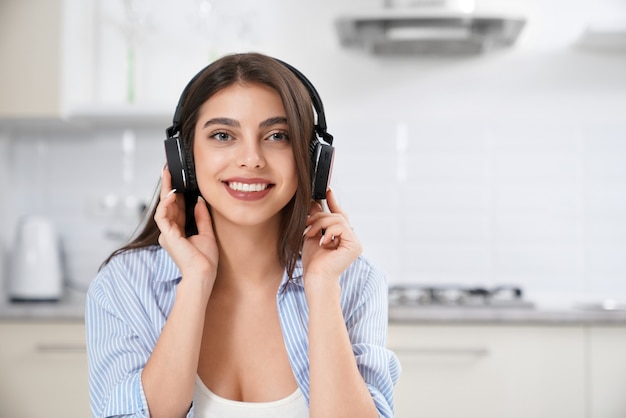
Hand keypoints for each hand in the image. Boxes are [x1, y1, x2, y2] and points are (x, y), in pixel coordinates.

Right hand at [154, 166, 218, 282]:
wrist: (203, 274)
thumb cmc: (205, 260)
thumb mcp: (207, 233)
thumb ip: (202, 217)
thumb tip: (200, 200)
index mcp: (178, 232)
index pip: (176, 208)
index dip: (176, 193)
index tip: (178, 179)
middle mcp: (170, 232)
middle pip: (167, 204)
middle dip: (168, 186)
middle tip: (168, 170)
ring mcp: (167, 233)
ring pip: (163, 207)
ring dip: (166, 190)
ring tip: (169, 175)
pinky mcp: (167, 235)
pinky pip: (162, 215)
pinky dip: (166, 204)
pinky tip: (172, 193)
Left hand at [301, 188, 361, 285]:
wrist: (315, 278)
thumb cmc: (313, 262)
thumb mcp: (312, 235)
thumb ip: (316, 220)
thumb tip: (314, 202)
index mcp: (342, 237)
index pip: (339, 215)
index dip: (333, 202)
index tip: (327, 190)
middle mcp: (351, 239)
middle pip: (337, 216)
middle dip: (319, 217)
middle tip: (306, 225)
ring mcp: (355, 243)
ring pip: (338, 220)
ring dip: (320, 224)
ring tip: (310, 234)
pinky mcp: (355, 246)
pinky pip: (341, 227)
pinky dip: (328, 232)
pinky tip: (322, 242)